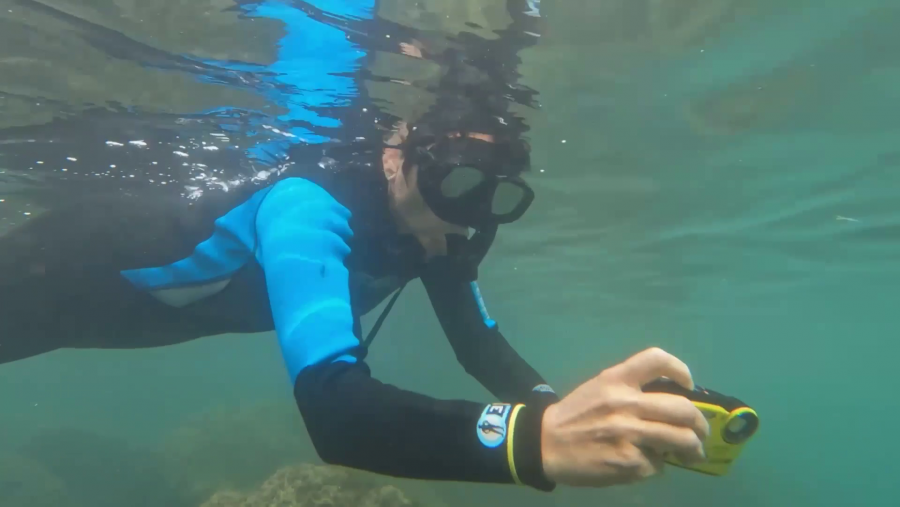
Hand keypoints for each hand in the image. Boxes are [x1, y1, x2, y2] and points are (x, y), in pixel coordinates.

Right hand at [540, 347, 709, 486]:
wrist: (546, 443)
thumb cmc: (576, 414)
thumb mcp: (599, 388)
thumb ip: (631, 389)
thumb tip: (670, 404)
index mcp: (616, 379)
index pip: (657, 360)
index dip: (681, 370)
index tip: (688, 385)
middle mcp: (625, 402)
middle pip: (683, 409)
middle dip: (700, 423)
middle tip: (700, 431)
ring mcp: (629, 433)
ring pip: (681, 440)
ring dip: (693, 449)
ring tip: (693, 453)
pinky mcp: (628, 462)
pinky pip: (658, 464)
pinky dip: (657, 466)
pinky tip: (645, 464)